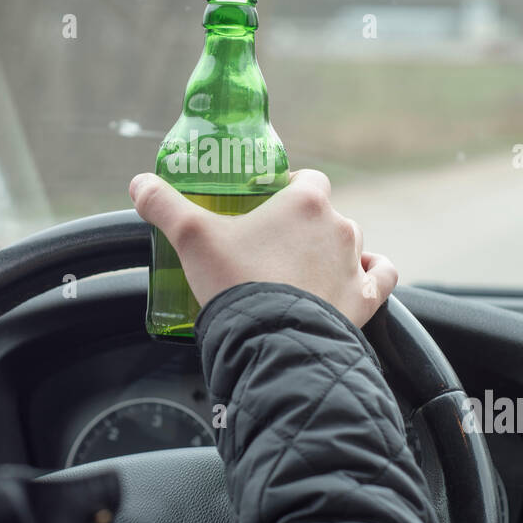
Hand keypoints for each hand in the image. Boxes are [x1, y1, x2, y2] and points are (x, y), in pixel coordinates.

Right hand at [129, 169, 397, 327]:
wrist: (272, 343)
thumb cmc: (236, 283)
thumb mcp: (190, 237)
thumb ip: (163, 205)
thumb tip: (140, 184)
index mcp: (306, 200)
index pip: (305, 179)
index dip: (286, 189)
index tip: (264, 206)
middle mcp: (339, 225)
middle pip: (324, 214)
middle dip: (301, 228)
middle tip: (270, 248)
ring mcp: (356, 262)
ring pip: (350, 245)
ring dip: (330, 253)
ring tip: (300, 273)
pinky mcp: (367, 298)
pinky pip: (382, 276)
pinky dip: (373, 274)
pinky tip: (359, 278)